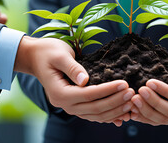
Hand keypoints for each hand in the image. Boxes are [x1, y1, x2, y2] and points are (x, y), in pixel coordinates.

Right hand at [14, 37, 133, 125]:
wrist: (36, 57)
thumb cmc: (48, 52)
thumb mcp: (60, 55)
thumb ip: (72, 67)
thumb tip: (85, 80)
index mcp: (60, 92)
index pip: (89, 94)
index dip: (108, 90)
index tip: (124, 83)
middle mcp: (64, 104)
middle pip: (94, 108)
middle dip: (115, 102)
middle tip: (132, 93)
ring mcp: (70, 106)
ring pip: (95, 115)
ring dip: (114, 111)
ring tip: (131, 103)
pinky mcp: (75, 104)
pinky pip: (93, 114)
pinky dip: (108, 116)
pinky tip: (121, 114)